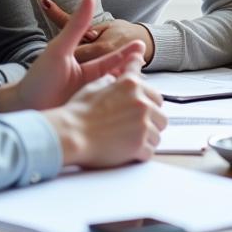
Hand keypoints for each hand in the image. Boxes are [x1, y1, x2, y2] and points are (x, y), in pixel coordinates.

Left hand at [0, 0, 145, 112]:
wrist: (23, 108)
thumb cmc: (39, 78)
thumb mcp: (60, 49)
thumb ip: (77, 25)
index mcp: (85, 66)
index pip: (110, 57)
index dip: (125, 52)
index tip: (140, 43)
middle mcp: (89, 82)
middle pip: (116, 74)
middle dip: (132, 68)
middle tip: (147, 63)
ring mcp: (89, 99)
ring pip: (114, 91)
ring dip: (128, 86)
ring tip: (144, 84)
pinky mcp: (88, 114)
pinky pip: (107, 109)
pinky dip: (119, 105)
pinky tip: (131, 104)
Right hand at [46, 65, 166, 168]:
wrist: (71, 134)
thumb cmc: (78, 113)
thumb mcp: (94, 86)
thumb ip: (111, 81)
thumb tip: (115, 78)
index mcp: (131, 85)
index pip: (153, 90)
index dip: (150, 98)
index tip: (150, 99)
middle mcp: (141, 103)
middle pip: (160, 114)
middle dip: (151, 120)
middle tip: (139, 125)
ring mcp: (142, 124)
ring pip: (157, 133)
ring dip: (147, 138)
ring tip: (132, 140)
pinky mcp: (139, 145)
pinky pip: (150, 151)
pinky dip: (141, 153)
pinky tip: (130, 152)